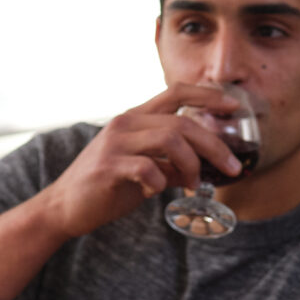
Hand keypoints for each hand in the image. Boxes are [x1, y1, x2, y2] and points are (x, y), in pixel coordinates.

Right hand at [38, 82, 245, 240]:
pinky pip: (148, 168)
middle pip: (183, 122)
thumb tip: (201, 170)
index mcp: (136, 118)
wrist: (65, 207)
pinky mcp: (108, 166)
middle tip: (233, 168)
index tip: (234, 107)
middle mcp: (126, 123)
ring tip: (194, 185)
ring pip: (171, 140)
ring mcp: (115, 142)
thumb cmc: (107, 187)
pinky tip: (156, 192)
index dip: (208, 96)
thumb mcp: (144, 170)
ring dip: (192, 165)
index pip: (176, 93)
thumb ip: (170, 164)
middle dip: (215, 145)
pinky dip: (161, 182)